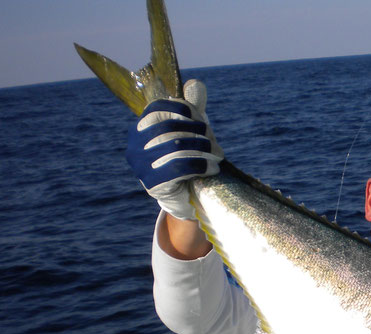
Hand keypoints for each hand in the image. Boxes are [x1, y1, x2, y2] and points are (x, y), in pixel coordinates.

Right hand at [126, 79, 222, 220]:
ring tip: (218, 156)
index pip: (158, 107)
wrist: (182, 195)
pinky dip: (200, 166)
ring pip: (175, 148)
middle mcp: (135, 144)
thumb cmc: (185, 158)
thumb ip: (192, 109)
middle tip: (215, 142)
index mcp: (140, 126)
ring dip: (203, 150)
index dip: (182, 109)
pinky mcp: (152, 183)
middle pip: (169, 128)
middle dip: (198, 133)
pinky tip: (213, 168)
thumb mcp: (189, 131)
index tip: (201, 119)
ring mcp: (140, 164)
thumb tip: (196, 85)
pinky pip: (179, 169)